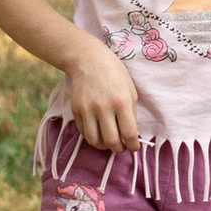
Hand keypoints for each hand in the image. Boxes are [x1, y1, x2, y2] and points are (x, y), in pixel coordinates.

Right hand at [63, 36, 143, 153]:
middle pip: (111, 141)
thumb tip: (131, 135)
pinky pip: (84, 132)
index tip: (134, 147)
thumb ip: (131, 113)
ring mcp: (87, 110)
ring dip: (104, 146)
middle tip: (122, 147)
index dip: (133, 145)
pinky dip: (92, 137)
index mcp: (122, 102)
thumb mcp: (130, 91)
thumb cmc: (115, 74)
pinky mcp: (76, 110)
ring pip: (94, 141)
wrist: (89, 60)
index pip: (128, 134)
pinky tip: (99, 133)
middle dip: (118, 149)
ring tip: (109, 143)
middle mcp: (104, 108)